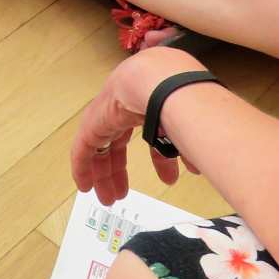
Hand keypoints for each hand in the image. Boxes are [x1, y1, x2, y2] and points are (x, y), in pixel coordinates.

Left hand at [70, 48, 203, 205]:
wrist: (159, 80)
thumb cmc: (181, 96)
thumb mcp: (187, 127)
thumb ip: (189, 147)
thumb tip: (195, 168)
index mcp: (150, 102)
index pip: (150, 133)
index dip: (158, 157)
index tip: (166, 176)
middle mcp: (124, 106)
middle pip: (118, 142)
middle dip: (120, 169)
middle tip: (123, 192)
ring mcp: (106, 112)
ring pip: (100, 148)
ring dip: (104, 174)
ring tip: (108, 198)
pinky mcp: (91, 122)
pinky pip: (82, 148)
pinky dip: (82, 167)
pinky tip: (85, 186)